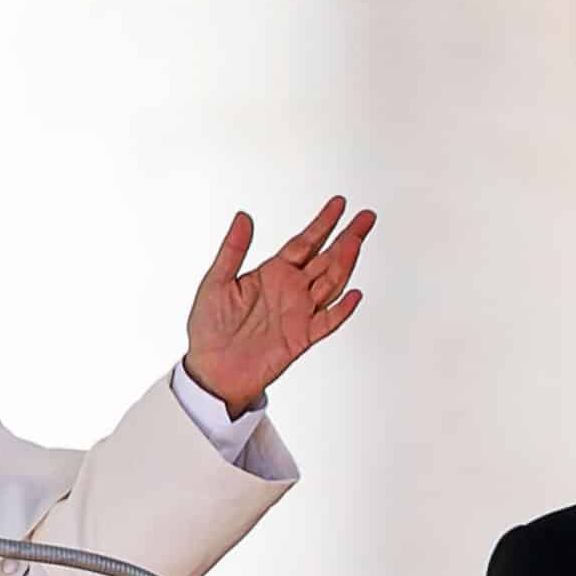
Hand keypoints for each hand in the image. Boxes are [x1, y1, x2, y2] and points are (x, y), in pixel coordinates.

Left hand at [181, 196, 371, 417]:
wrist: (212, 371)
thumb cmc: (210, 330)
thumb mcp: (215, 281)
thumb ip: (233, 249)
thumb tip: (243, 217)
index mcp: (272, 274)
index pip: (304, 243)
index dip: (322, 223)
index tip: (339, 204)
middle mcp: (290, 290)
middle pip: (326, 259)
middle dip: (346, 237)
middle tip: (365, 217)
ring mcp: (299, 313)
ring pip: (331, 284)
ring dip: (345, 263)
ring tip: (356, 241)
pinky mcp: (301, 338)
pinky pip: (327, 322)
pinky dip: (342, 310)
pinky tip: (354, 295)